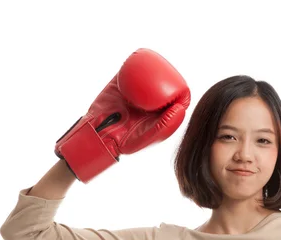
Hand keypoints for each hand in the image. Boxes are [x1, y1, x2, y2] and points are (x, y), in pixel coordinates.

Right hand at [54, 48, 190, 182]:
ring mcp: (134, 91)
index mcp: (158, 113)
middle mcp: (148, 101)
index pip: (174, 98)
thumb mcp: (148, 136)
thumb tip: (180, 107)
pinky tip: (138, 58)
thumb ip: (165, 125)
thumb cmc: (125, 141)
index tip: (179, 85)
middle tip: (167, 69)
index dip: (180, 90)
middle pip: (161, 84)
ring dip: (152, 65)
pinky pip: (127, 70)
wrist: (100, 135)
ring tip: (155, 61)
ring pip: (145, 74)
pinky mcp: (119, 84)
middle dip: (167, 74)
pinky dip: (133, 63)